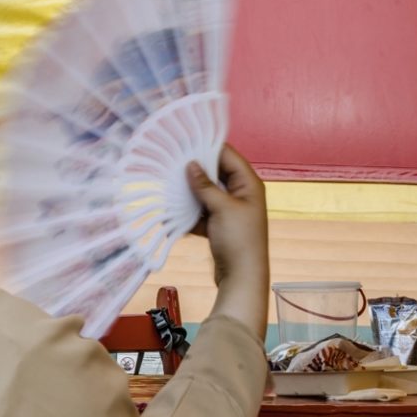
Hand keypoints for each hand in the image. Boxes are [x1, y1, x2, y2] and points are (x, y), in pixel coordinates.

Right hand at [187, 145, 269, 334]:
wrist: (242, 276)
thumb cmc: (239, 239)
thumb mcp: (222, 208)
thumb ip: (206, 185)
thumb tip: (191, 165)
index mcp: (249, 184)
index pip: (228, 156)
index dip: (208, 147)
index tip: (185, 140)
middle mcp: (240, 193)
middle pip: (216, 172)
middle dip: (195, 168)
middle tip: (171, 159)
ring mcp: (229, 209)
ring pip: (206, 191)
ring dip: (190, 189)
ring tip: (167, 180)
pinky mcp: (218, 223)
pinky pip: (201, 209)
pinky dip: (189, 208)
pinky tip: (171, 205)